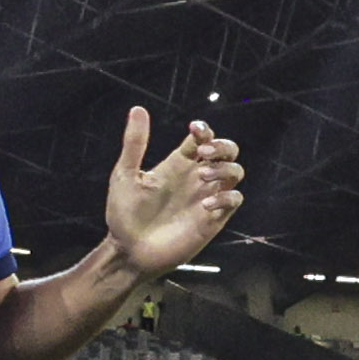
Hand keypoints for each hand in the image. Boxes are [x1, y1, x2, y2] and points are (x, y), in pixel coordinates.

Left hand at [100, 110, 244, 277]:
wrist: (128, 250)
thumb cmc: (124, 214)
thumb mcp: (125, 175)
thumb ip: (134, 144)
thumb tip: (137, 109)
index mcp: (178, 164)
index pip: (202, 138)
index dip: (205, 130)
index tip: (195, 130)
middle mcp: (195, 177)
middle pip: (227, 151)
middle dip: (223, 146)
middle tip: (204, 152)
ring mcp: (206, 197)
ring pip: (235, 172)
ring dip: (225, 169)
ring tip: (202, 177)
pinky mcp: (212, 219)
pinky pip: (234, 200)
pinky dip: (226, 198)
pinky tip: (205, 205)